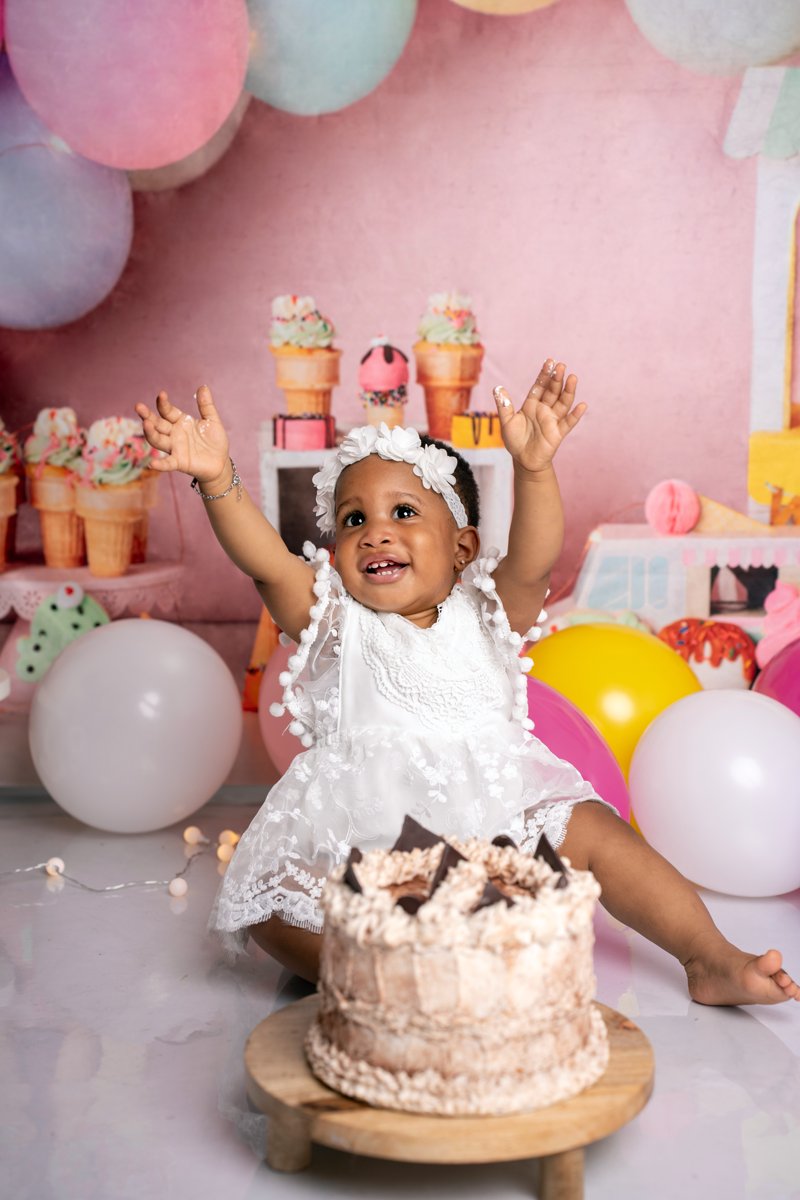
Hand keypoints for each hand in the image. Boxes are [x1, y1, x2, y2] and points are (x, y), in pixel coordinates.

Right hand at [134, 386, 229, 485]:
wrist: (221, 462)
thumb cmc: (214, 441)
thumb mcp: (212, 420)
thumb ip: (206, 405)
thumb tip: (203, 386)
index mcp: (180, 421)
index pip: (167, 411)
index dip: (163, 403)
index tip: (162, 394)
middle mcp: (174, 434)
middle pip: (157, 424)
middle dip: (147, 416)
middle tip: (139, 407)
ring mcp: (175, 448)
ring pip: (158, 440)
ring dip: (151, 433)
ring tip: (146, 424)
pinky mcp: (180, 462)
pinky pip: (168, 463)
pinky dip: (160, 464)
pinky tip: (152, 464)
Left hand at [493, 359, 585, 473]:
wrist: (523, 460)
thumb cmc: (515, 440)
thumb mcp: (506, 422)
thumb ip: (504, 405)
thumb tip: (497, 387)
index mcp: (532, 404)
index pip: (540, 386)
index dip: (544, 374)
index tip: (549, 361)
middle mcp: (544, 409)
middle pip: (552, 391)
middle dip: (556, 379)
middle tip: (560, 366)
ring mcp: (553, 420)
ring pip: (563, 403)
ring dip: (568, 391)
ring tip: (573, 378)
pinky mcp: (558, 432)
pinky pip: (569, 422)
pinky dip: (576, 415)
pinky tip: (582, 406)